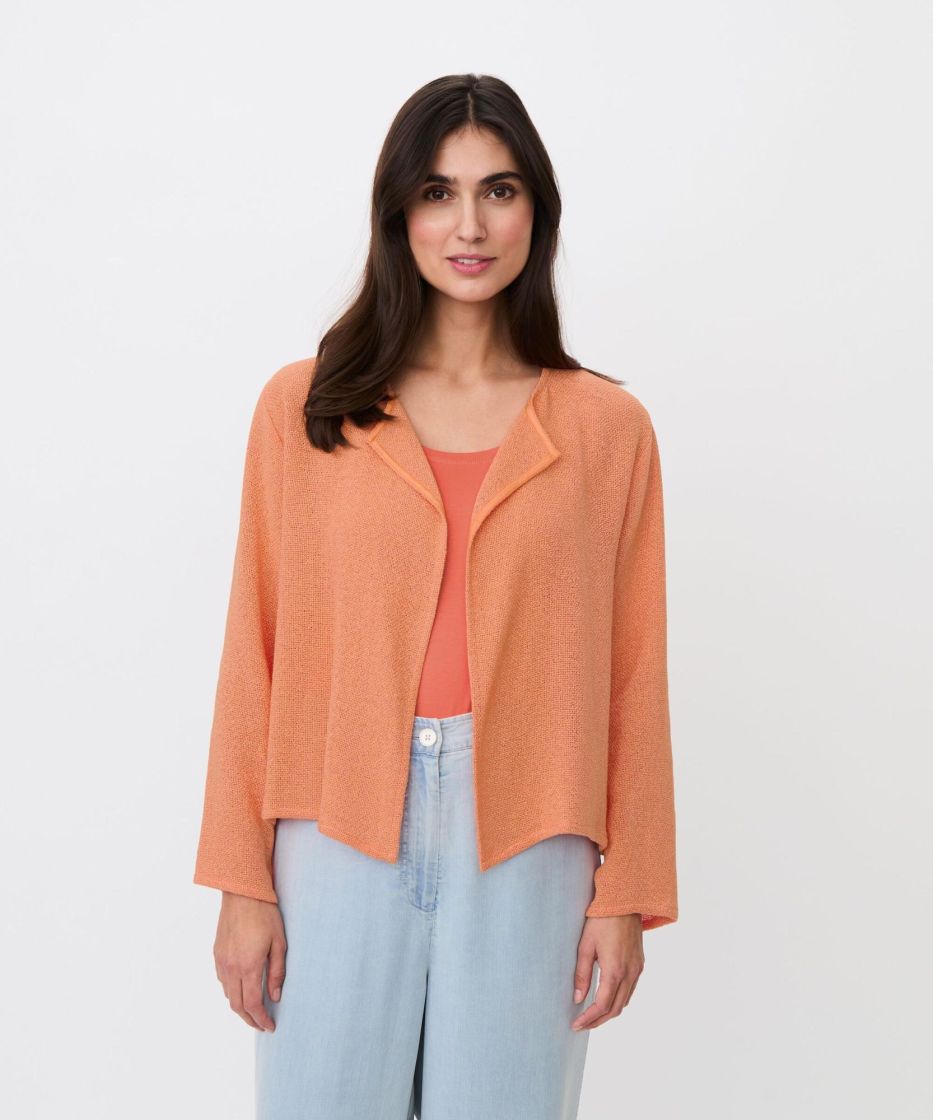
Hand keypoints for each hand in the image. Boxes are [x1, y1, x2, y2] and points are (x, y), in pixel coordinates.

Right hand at [213, 891, 286, 1031]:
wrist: (242, 893)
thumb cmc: (265, 915)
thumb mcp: (279, 943)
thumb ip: (277, 972)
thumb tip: (275, 996)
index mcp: (248, 966)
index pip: (253, 1004)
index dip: (261, 1019)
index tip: (270, 1026)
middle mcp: (231, 968)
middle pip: (237, 1005)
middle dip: (250, 1020)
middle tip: (262, 1024)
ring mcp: (222, 961)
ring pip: (228, 995)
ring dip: (240, 1007)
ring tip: (254, 1010)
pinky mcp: (217, 954)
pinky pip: (222, 981)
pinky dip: (232, 991)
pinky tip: (242, 989)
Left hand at [570, 914, 643, 1029]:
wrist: (624, 902)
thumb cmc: (601, 921)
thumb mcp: (586, 946)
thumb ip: (582, 974)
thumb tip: (577, 998)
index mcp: (615, 970)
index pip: (602, 1005)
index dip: (589, 1018)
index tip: (576, 1025)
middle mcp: (630, 973)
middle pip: (615, 1009)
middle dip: (598, 1020)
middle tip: (582, 1025)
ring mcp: (637, 969)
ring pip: (624, 1002)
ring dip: (608, 1012)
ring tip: (592, 1015)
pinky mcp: (640, 964)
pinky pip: (630, 990)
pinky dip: (618, 1000)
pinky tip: (606, 998)